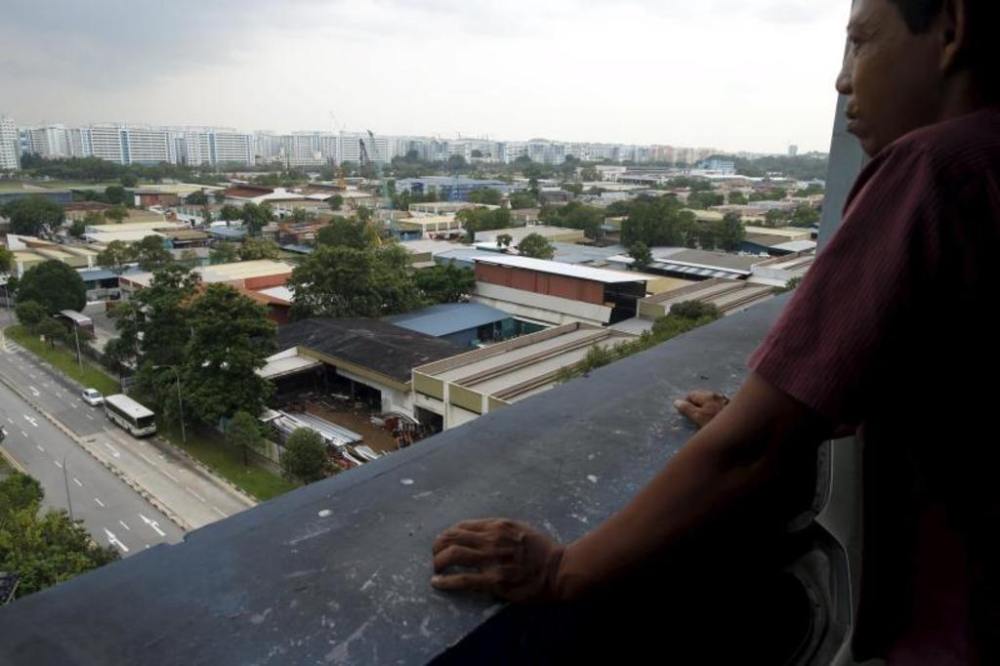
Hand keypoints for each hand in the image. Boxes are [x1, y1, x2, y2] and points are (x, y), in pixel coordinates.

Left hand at [431, 518, 565, 602]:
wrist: (558, 570)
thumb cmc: (542, 550)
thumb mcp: (520, 529)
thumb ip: (499, 529)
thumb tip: (478, 532)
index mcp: (498, 526)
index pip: (463, 526)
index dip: (448, 534)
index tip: (444, 542)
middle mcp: (492, 539)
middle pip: (453, 537)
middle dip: (438, 546)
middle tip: (435, 555)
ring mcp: (493, 560)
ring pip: (454, 554)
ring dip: (438, 561)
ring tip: (435, 568)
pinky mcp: (495, 580)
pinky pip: (463, 579)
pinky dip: (446, 581)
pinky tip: (437, 583)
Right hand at [674, 390, 729, 428]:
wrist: (740, 427)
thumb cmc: (717, 422)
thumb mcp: (698, 417)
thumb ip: (687, 409)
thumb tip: (677, 402)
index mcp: (707, 395)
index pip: (691, 395)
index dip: (686, 404)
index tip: (686, 414)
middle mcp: (717, 395)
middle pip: (702, 397)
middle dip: (697, 405)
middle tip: (695, 418)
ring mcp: (725, 400)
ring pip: (711, 402)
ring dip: (707, 409)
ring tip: (706, 421)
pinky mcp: (732, 408)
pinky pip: (719, 407)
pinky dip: (716, 412)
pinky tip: (717, 420)